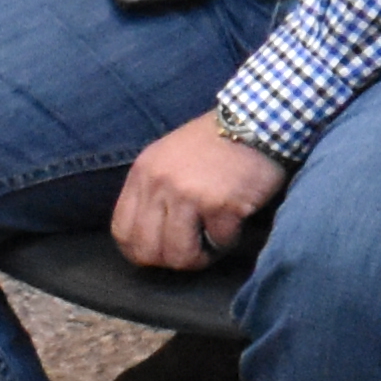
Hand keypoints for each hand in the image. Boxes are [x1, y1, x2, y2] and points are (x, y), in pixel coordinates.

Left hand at [111, 115, 288, 272]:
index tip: (161, 254)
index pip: (122, 231)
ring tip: (215, 241)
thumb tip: (150, 233)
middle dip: (172, 259)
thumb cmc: (217, 141)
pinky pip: (219, 243)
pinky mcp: (219, 204)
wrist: (257, 120)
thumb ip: (154, 189)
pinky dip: (229, 239)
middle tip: (193, 252)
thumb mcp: (169, 156)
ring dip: (202, 256)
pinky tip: (236, 221)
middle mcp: (159, 184)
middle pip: (148, 250)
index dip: (140, 251)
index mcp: (143, 173)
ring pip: (181, 255)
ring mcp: (188, 194)